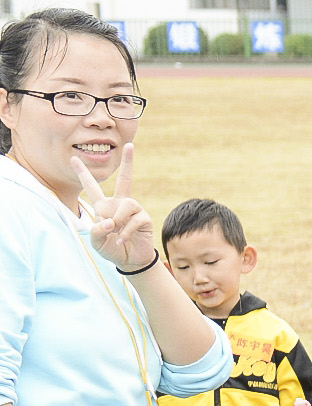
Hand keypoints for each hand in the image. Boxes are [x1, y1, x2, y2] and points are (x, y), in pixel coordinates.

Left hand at [77, 147, 155, 271]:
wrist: (129, 260)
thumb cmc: (110, 248)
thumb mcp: (96, 241)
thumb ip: (97, 230)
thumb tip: (110, 222)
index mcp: (104, 206)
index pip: (92, 187)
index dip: (83, 173)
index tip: (73, 159)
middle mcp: (120, 204)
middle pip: (126, 180)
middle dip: (129, 162)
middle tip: (130, 145)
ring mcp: (134, 211)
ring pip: (126, 205)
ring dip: (119, 220)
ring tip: (116, 233)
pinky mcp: (144, 219)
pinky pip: (134, 220)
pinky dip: (125, 232)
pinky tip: (122, 240)